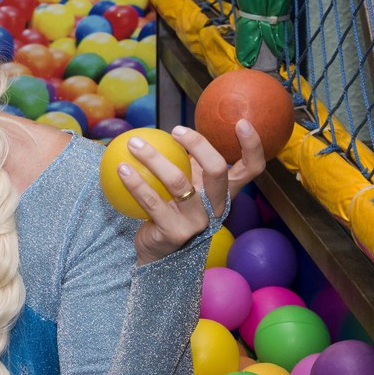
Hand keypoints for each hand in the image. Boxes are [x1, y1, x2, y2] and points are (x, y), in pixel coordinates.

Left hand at [120, 120, 265, 264]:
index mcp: (224, 193)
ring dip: (153, 158)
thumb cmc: (172, 210)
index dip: (253, 146)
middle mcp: (216, 207)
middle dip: (199, 144)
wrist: (159, 252)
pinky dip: (134, 182)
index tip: (240, 122)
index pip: (251, 168)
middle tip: (175, 130)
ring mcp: (197, 222)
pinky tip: (121, 168)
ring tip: (133, 144)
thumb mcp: (186, 186)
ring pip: (178, 182)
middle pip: (217, 170)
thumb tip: (172, 129)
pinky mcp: (174, 232)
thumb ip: (187, 163)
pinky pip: (151, 201)